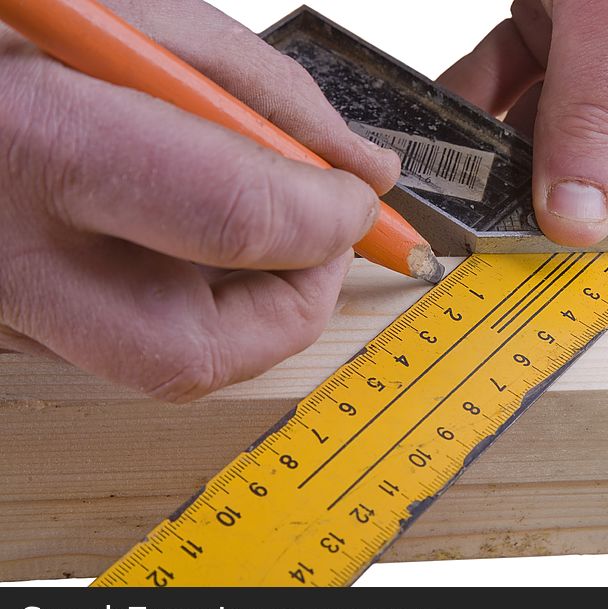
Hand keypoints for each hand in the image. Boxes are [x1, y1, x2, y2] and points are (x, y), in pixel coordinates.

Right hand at [0, 0, 399, 401]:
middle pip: (195, 354)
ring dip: (248, 302)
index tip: (358, 193)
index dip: (326, 213)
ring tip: (252, 221)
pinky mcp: (8, 321)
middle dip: (293, 303)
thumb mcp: (129, 12)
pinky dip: (193, 296)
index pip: (232, 218)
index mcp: (33, 137)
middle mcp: (4, 253)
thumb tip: (361, 172)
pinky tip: (185, 230)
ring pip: (168, 365)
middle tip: (317, 240)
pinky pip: (130, 338)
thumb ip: (262, 96)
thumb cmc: (11, 18)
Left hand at [438, 0, 607, 250]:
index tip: (545, 288)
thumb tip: (574, 223)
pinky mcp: (567, 30)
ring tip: (442, 187)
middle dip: (535, 213)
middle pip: (602, 190)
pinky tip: (440, 122)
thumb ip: (597, 118)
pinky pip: (515, 87)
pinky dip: (476, 103)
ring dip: (493, 163)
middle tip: (471, 237)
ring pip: (549, 143)